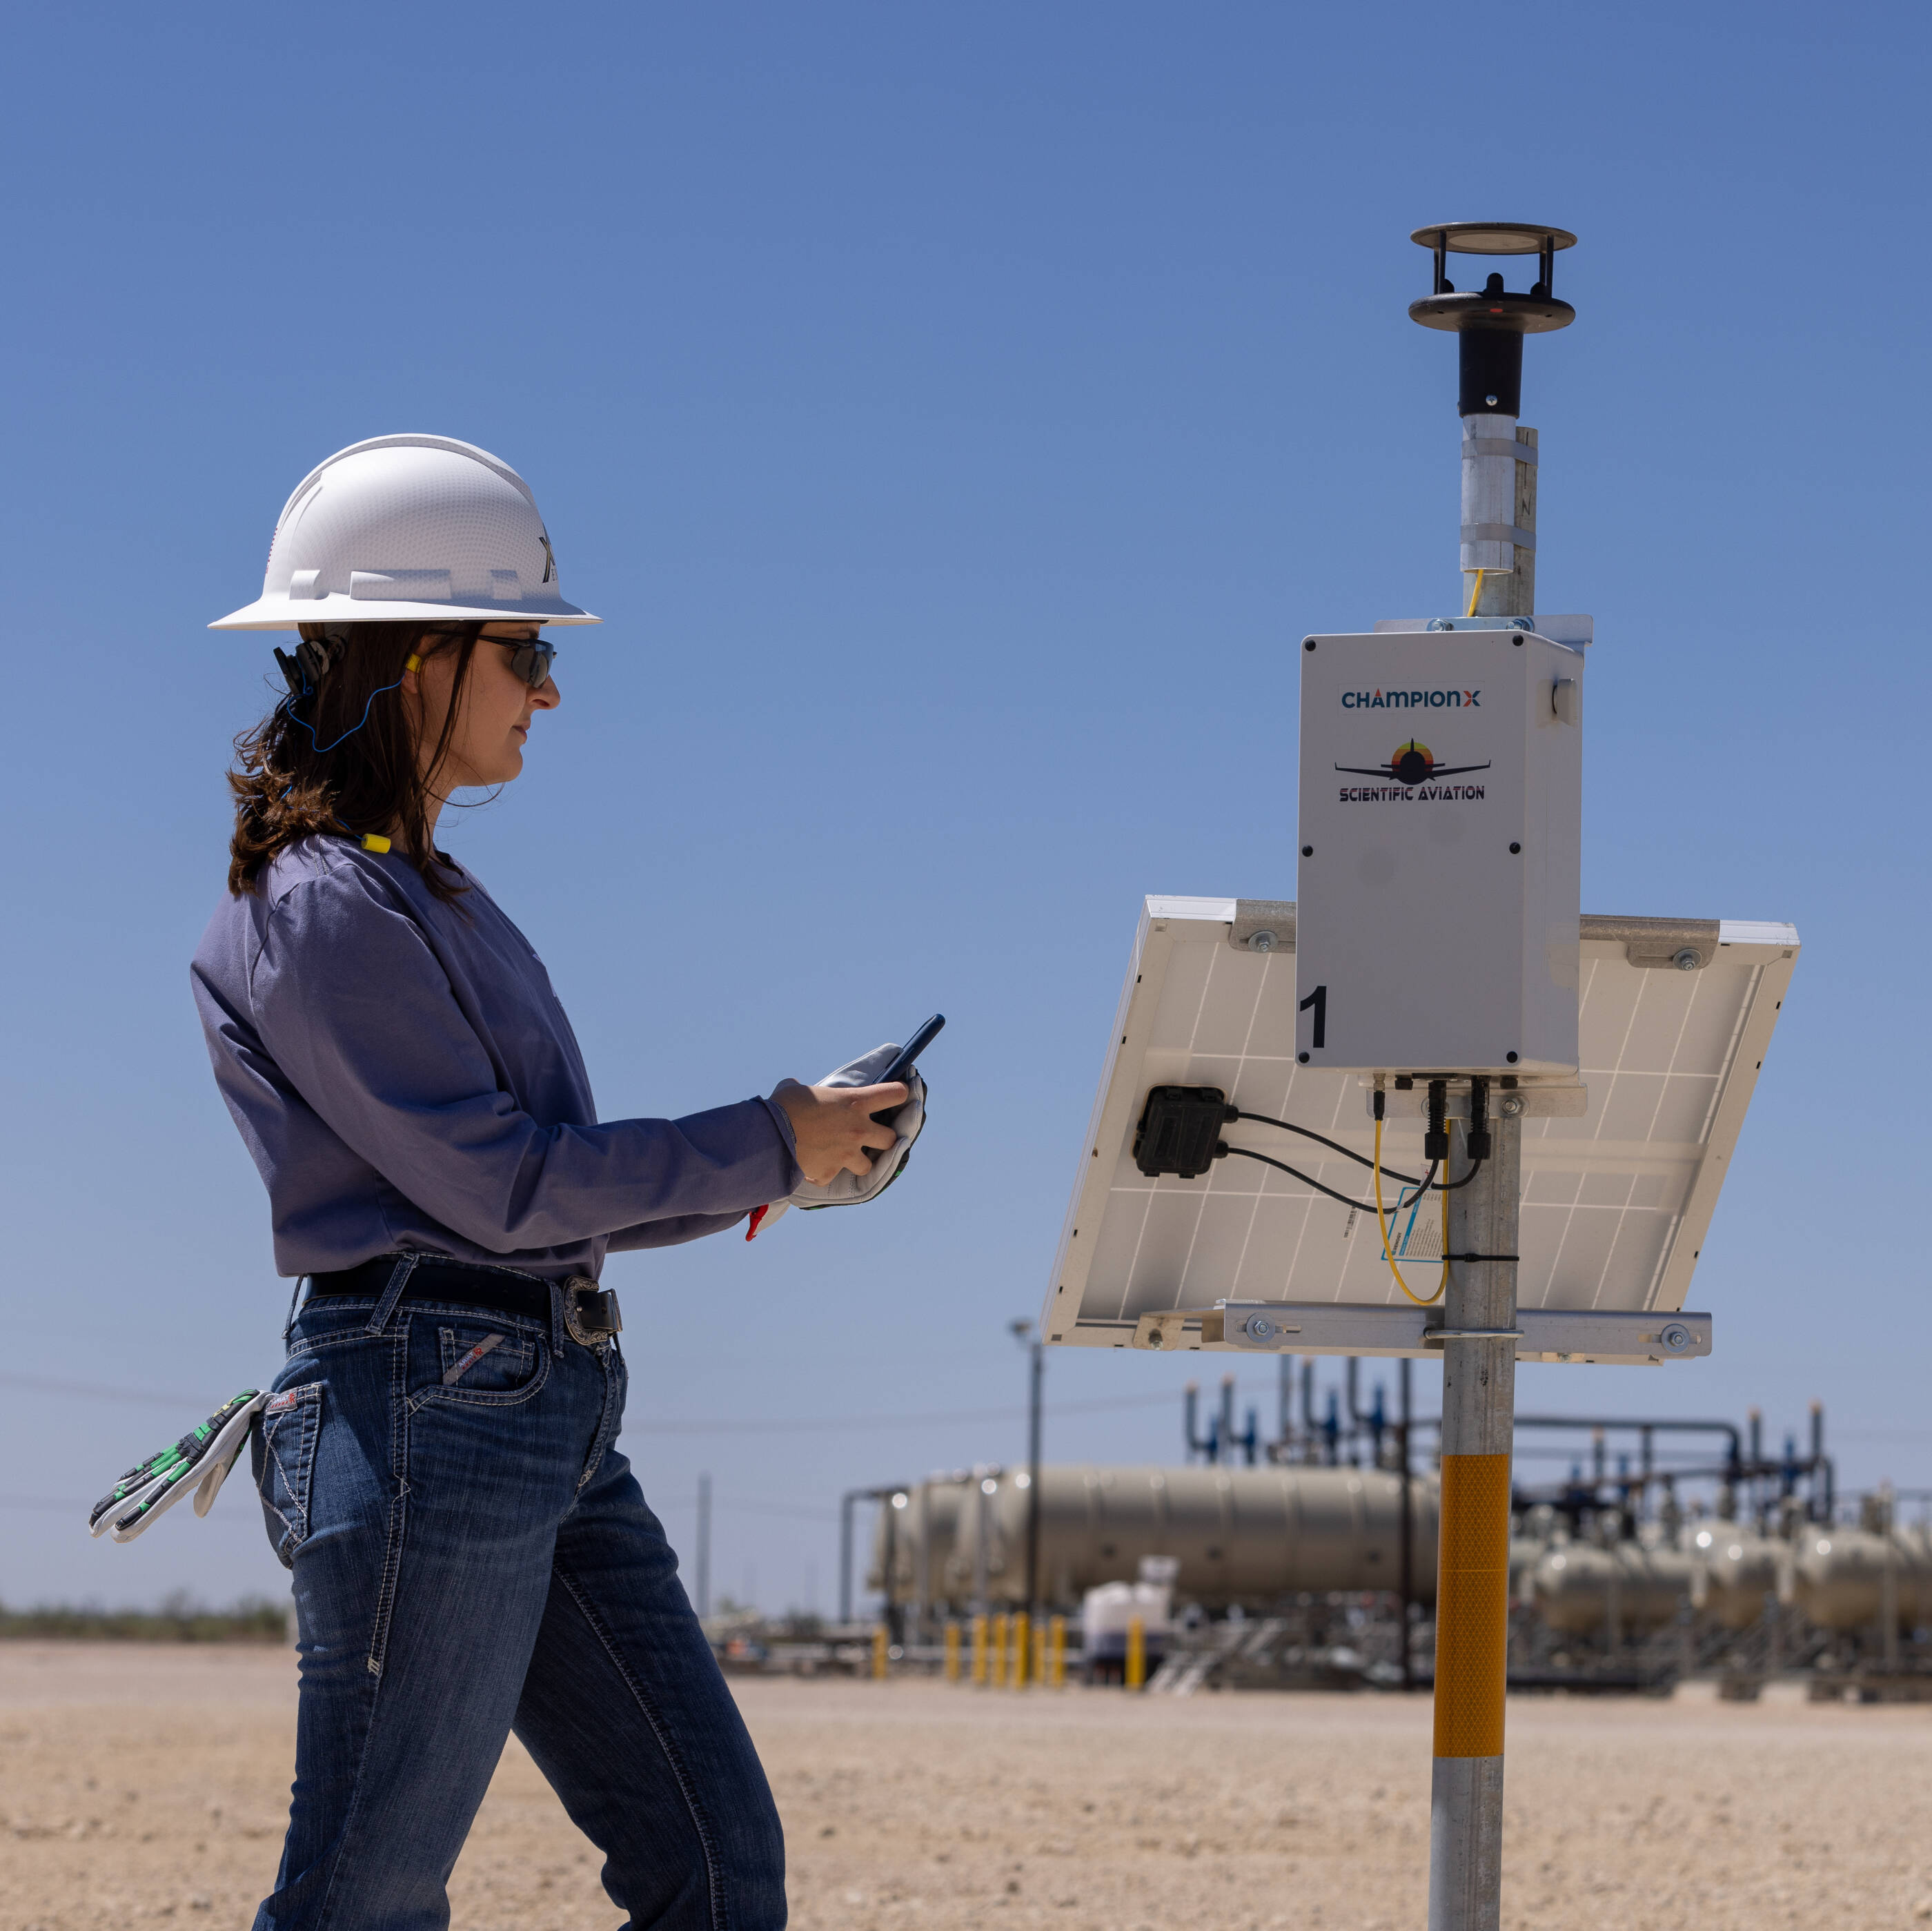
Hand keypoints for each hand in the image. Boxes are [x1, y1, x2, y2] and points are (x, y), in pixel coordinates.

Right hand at [770, 1079, 908, 1185]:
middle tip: (870, 1136)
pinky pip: (832, 1176)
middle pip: (890, 1139)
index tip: (896, 1095)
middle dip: (883, 1138)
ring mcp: (846, 1153)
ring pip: (868, 1166)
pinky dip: (824, 1173)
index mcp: (854, 1102)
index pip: (895, 1094)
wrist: (768, 1136)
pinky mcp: (830, 1172)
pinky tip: (814, 1167)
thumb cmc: (783, 1106)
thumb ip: (805, 1089)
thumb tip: (792, 1086)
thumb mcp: (797, 1089)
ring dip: (858, 1161)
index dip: (898, 1094)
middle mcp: (857, 1129)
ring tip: (843, 1156)